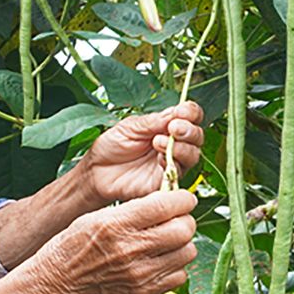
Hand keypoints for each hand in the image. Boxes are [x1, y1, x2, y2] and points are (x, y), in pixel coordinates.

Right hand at [26, 190, 198, 293]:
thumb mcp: (101, 214)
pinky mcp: (144, 290)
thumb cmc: (78, 242)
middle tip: (176, 220)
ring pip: (187, 252)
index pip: (167, 205)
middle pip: (184, 230)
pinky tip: (161, 260)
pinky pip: (179, 276)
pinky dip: (176, 266)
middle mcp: (131, 248)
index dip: (183, 199)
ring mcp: (140, 273)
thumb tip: (171, 201)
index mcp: (118, 223)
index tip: (183, 199)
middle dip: (185, 220)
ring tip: (168, 241)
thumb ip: (137, 208)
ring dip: (182, 244)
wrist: (61, 279)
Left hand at [76, 102, 205, 203]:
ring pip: (192, 155)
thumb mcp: (130, 127)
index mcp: (166, 126)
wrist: (97, 171)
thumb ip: (154, 121)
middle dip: (189, 130)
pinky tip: (159, 158)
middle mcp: (174, 144)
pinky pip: (179, 174)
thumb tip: (176, 113)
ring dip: (182, 147)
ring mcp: (171, 163)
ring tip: (158, 142)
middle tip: (174, 127)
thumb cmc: (112, 146)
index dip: (191, 113)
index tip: (182, 111)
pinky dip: (173, 164)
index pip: (190, 116)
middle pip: (197, 136)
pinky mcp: (165, 182)